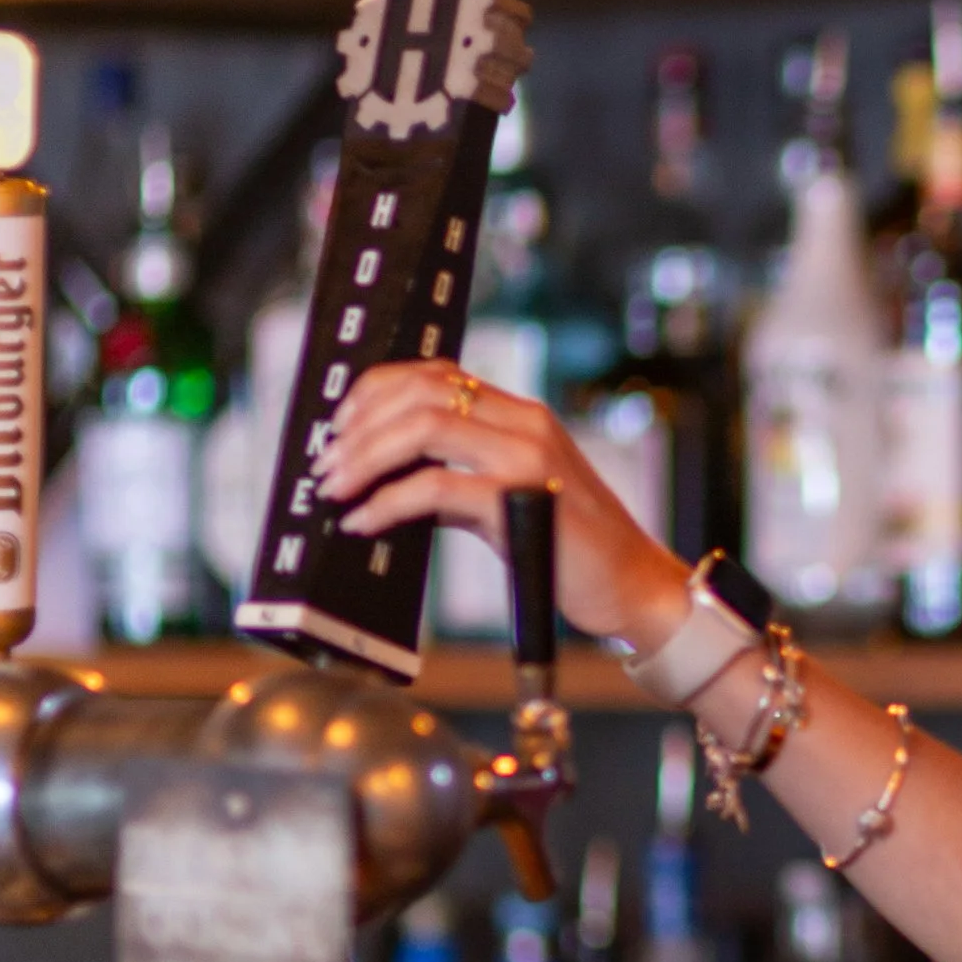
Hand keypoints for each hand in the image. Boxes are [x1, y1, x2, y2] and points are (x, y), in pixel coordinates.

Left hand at [315, 363, 690, 652]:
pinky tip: (364, 522)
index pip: (437, 373)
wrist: (634, 588)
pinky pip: (436, 488)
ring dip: (365, 457)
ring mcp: (527, 458)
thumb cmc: (572, 551)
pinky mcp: (522, 502)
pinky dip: (387, 504)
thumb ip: (458, 481)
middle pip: (420, 393)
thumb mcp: (510, 500)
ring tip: (335, 490)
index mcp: (522, 415)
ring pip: (423, 428)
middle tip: (327, 464)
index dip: (377, 390)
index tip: (341, 426)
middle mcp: (525, 423)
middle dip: (359, 426)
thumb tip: (389, 485)